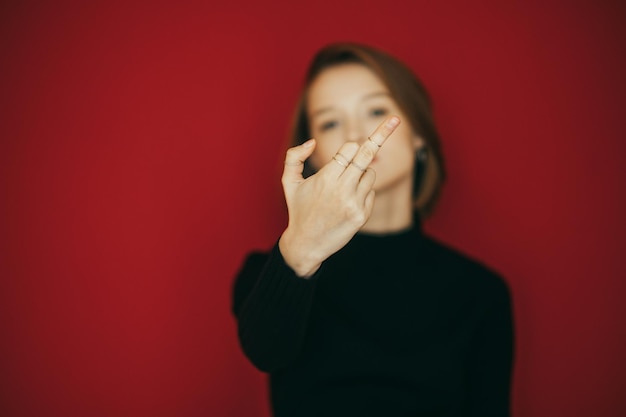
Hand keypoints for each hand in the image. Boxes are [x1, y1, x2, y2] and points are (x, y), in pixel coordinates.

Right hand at [278, 116, 400, 276]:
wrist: (306, 244)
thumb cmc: (298, 209)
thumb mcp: (289, 182)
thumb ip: (294, 156)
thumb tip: (312, 142)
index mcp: (326, 177)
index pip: (350, 148)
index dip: (349, 147)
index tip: (351, 147)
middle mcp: (342, 189)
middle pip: (367, 154)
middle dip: (381, 135)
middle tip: (395, 119)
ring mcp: (354, 203)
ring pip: (370, 174)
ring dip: (362, 174)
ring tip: (344, 188)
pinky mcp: (362, 216)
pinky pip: (371, 193)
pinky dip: (363, 193)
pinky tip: (347, 203)